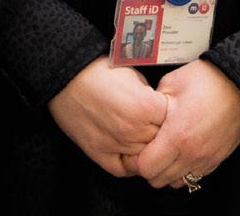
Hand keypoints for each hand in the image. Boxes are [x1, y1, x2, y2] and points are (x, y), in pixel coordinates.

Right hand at [48, 57, 168, 176]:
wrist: (67, 77)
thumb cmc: (99, 71)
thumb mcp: (134, 74)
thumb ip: (151, 96)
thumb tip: (161, 108)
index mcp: (145, 107)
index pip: (172, 120)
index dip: (170, 113)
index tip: (166, 108)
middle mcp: (133, 130)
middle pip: (161, 140)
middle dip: (161, 131)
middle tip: (154, 121)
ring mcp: (116, 145)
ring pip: (145, 157)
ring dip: (146, 147)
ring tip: (142, 133)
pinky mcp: (100, 154)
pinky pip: (124, 170)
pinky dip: (130, 163)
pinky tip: (130, 150)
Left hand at [135, 60, 239, 189]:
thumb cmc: (209, 80)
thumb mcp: (173, 82)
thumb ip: (153, 102)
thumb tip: (143, 114)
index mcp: (177, 135)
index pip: (145, 167)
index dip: (136, 158)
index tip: (137, 147)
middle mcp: (191, 153)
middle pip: (157, 180)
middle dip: (149, 167)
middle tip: (150, 149)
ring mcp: (205, 160)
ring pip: (175, 183)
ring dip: (166, 171)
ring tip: (166, 151)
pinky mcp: (215, 161)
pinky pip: (193, 177)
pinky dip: (184, 170)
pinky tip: (182, 152)